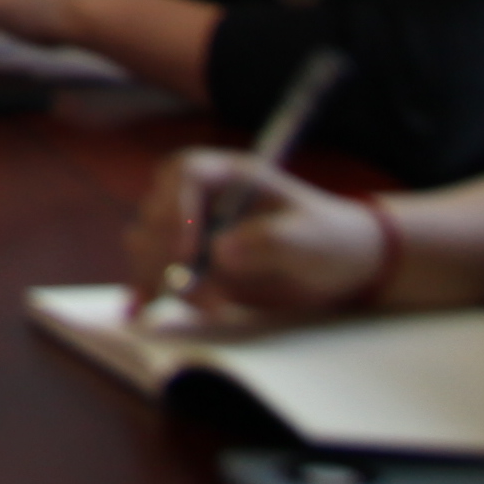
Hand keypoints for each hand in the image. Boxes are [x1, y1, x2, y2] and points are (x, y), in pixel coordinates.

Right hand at [121, 149, 390, 326]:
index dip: (177, 207)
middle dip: (164, 253)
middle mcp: (202, 195)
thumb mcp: (311, 238)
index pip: (186, 173)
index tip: (185, 252)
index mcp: (230, 175)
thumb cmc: (330, 239)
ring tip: (194, 306)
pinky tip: (142, 310)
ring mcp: (192, 228)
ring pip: (148, 241)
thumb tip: (220, 252)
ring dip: (157, 274)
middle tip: (188, 289)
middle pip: (157, 210)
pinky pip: (154, 268)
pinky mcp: (190, 260)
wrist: (341, 266)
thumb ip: (270, 241)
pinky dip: (148, 288)